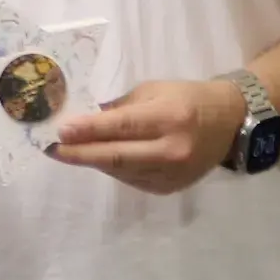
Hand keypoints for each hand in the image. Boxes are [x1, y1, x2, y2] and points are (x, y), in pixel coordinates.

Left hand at [53, 77, 249, 195]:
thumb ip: (120, 108)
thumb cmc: (187, 98)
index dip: (88, 130)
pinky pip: (131, 179)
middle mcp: (172, 149)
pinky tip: (97, 159)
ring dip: (91, 161)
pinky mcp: (170, 189)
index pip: (121, 127)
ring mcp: (172, 174)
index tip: (59, 130)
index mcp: (170, 117)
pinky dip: (111, 169)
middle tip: (51, 148)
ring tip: (67, 152)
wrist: (229, 123)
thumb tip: (81, 120)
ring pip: (120, 171)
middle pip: (116, 156)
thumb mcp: (154, 90)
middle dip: (79, 153)